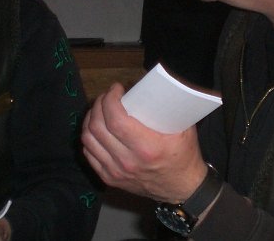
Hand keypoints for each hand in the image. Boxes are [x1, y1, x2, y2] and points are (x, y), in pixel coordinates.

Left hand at [81, 83, 207, 202]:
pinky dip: (89, 137)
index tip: (116, 89)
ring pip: (89, 139)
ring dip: (90, 119)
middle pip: (98, 126)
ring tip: (99, 109)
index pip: (116, 119)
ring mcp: (116, 171)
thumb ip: (168, 109)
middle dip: (99, 104)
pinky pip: (89, 154)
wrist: (182, 188)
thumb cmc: (184, 155)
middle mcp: (128, 161)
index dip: (110, 99)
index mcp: (147, 147)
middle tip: (108, 96)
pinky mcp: (110, 178)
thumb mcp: (184, 129)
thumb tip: (151, 86)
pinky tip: (95, 128)